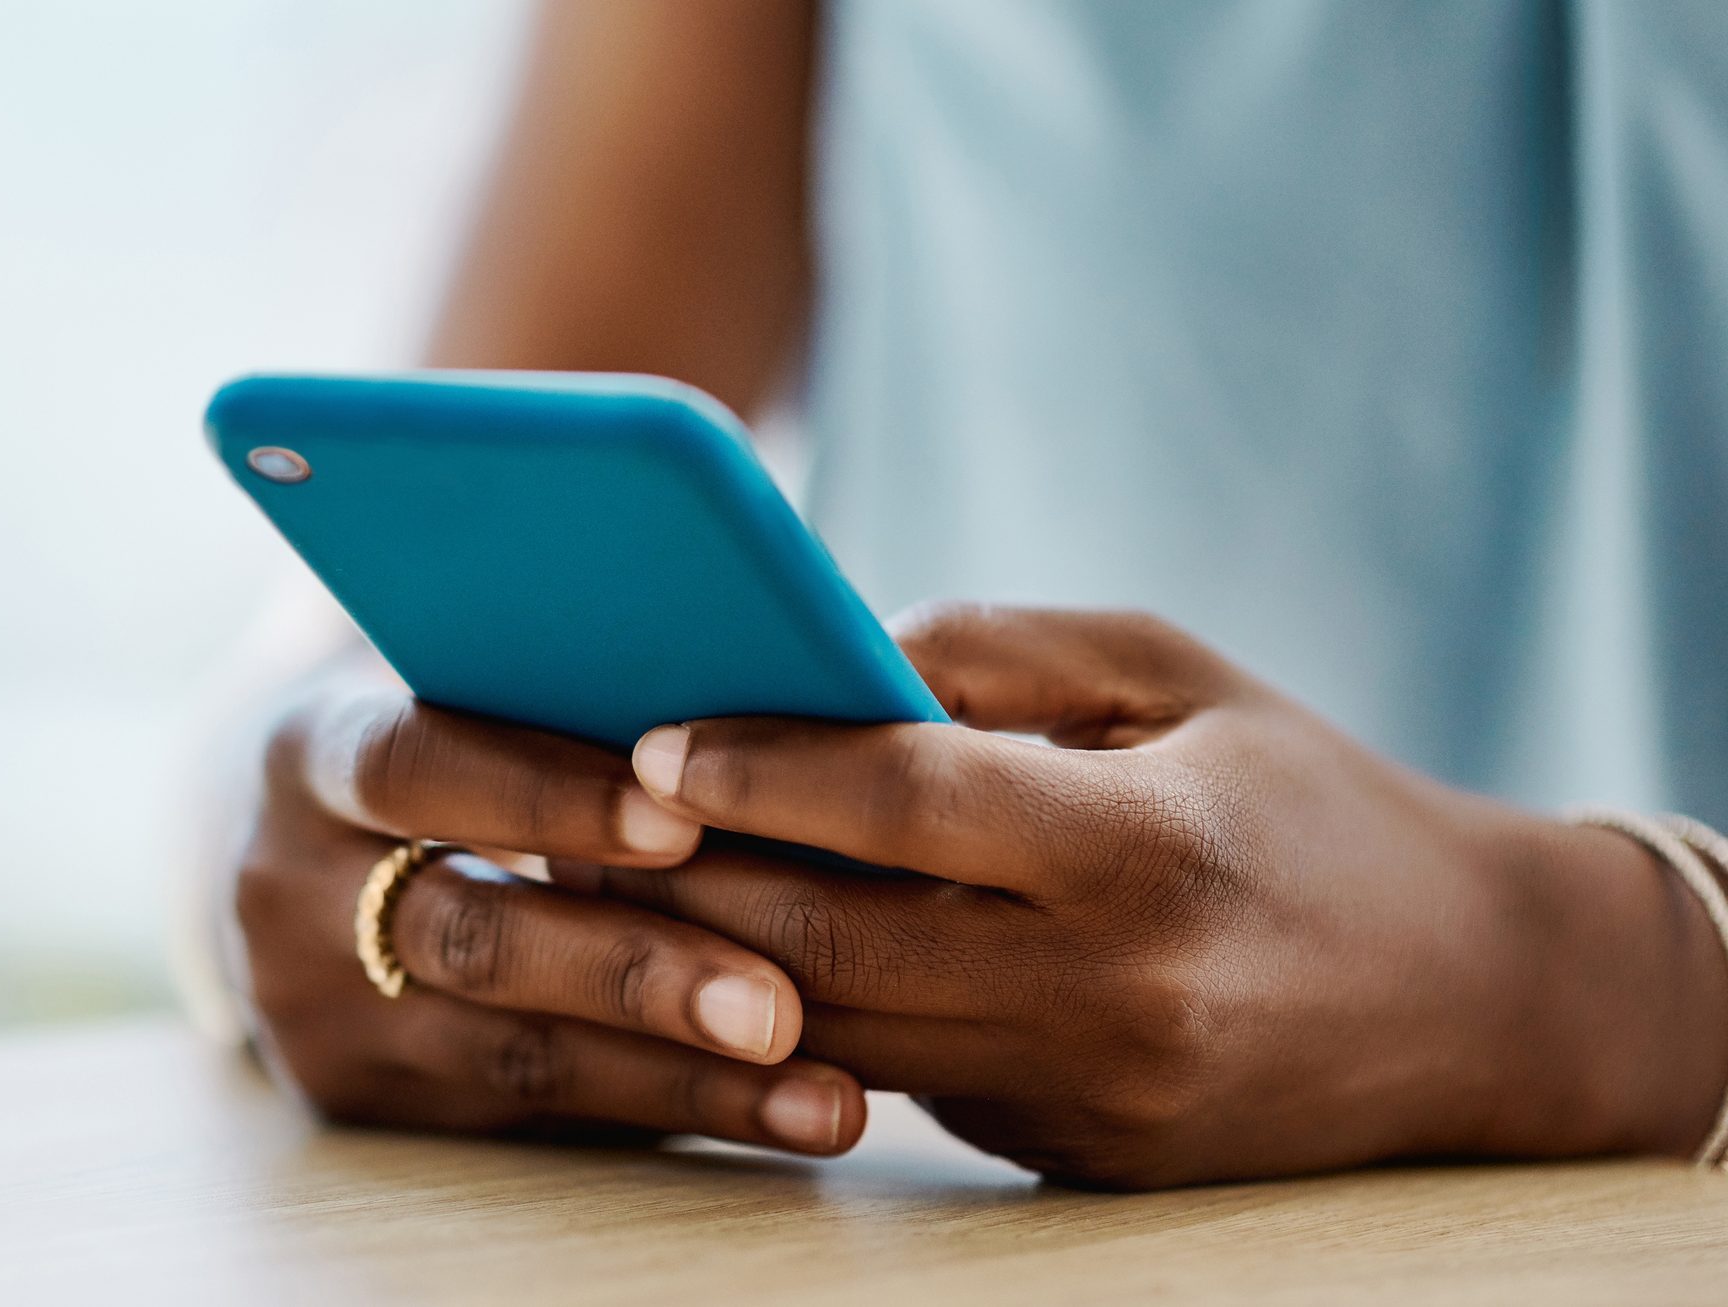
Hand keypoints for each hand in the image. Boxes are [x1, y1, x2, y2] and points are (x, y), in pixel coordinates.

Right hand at [220, 659, 864, 1154]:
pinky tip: (784, 1112)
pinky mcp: (370, 1104)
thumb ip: (576, 688)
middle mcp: (291, 891)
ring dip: (687, 1078)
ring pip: (518, 1055)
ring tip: (826, 1098)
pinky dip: (676, 1110)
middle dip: (635, 973)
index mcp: (311, 753)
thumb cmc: (453, 736)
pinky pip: (542, 1114)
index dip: (546, 795)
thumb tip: (790, 677)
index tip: (684, 820)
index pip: (417, 767)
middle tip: (776, 1006)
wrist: (308, 851)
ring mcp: (323, 1014)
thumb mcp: (465, 688)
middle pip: (471, 937)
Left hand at [574, 605, 1727, 1186]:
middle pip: (833, 942)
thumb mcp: (1180, 677)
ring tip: (617, 890)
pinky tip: (742, 952)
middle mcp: (1114, 995)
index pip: (908, 806)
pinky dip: (812, 1016)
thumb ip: (1001, 655)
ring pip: (843, 1032)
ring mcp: (1090, 1098)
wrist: (1471, 998)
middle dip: (682, 883)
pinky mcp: (1073, 1155)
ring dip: (712, 964)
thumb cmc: (1305, 798)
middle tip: (574, 823)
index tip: (649, 736)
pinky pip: (905, 1079)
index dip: (762, 767)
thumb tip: (829, 657)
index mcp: (1146, 851)